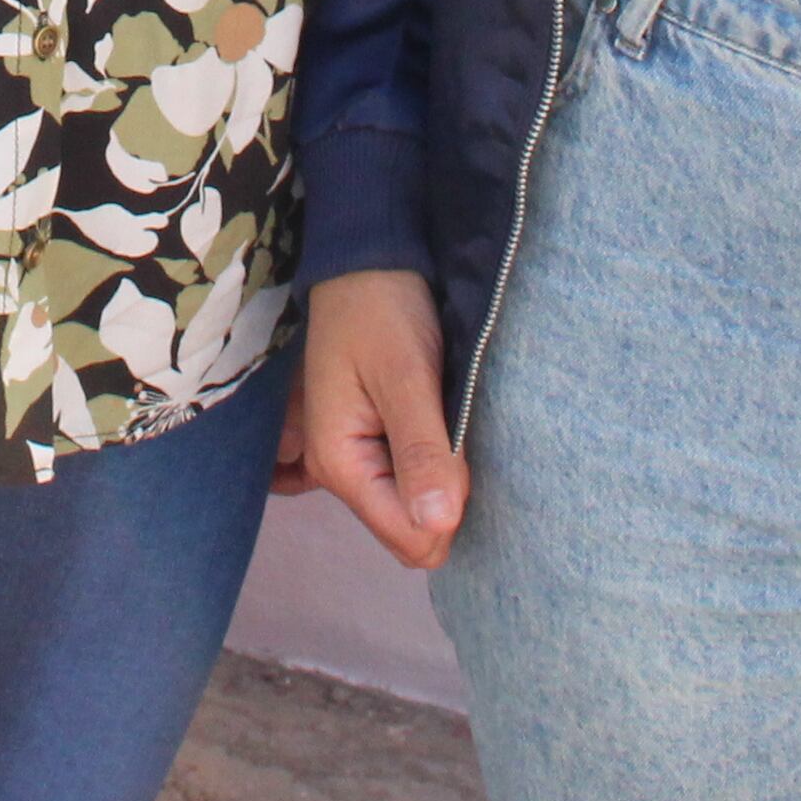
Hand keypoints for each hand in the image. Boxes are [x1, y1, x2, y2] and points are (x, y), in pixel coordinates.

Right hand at [290, 267, 468, 567]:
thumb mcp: (406, 377)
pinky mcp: (376, 443)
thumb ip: (421, 452)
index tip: (460, 452)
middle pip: (412, 531)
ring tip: (449, 421)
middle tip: (456, 433)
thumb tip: (439, 525)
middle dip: (447, 501)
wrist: (369, 261)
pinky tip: (443, 423)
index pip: (408, 538)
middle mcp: (342, 472)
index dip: (449, 510)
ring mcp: (357, 459)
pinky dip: (439, 462)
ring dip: (445, 479)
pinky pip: (415, 481)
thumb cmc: (383, 311)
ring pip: (417, 508)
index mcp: (340, 465)